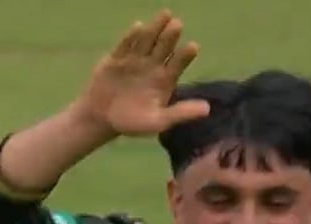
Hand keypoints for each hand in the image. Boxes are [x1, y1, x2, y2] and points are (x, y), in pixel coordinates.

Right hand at [73, 10, 210, 136]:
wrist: (103, 118)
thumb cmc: (133, 122)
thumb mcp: (159, 121)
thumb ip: (180, 113)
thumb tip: (207, 109)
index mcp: (165, 79)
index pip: (178, 64)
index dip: (185, 55)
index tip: (193, 47)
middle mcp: (152, 66)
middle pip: (164, 47)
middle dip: (170, 36)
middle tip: (178, 24)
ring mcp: (135, 60)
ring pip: (146, 41)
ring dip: (155, 29)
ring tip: (166, 15)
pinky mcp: (116, 58)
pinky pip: (125, 46)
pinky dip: (131, 37)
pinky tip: (139, 26)